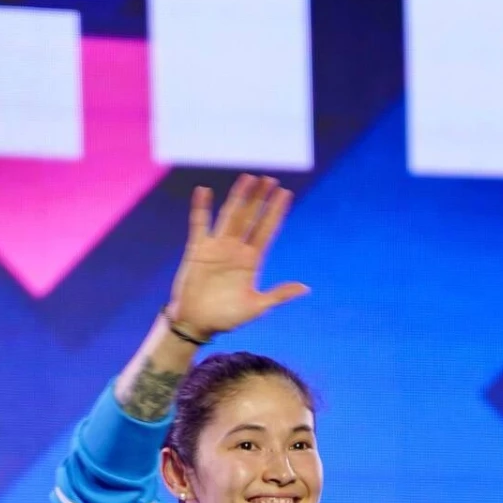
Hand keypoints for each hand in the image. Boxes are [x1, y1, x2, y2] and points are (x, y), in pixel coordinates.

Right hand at [167, 174, 308, 338]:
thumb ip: (279, 294)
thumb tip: (305, 288)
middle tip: (270, 179)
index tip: (286, 194)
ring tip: (248, 178)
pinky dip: (201, 208)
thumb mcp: (257, 307)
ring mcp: (217, 247)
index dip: (276, 212)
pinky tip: (204, 191)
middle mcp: (236, 250)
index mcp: (252, 261)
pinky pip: (200, 224)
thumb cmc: (227, 318)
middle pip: (251, 218)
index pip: (267, 230)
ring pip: (230, 215)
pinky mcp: (198, 249)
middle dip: (260, 199)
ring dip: (239, 197)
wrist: (197, 323)